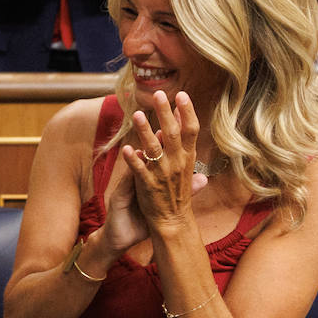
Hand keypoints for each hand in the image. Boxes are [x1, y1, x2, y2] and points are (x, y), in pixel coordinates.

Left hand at [118, 91, 208, 238]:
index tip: (182, 95)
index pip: (191, 131)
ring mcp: (162, 174)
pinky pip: (139, 170)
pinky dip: (133, 160)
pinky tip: (126, 149)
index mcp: (187, 158)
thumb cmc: (177, 194)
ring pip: (154, 149)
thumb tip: (186, 127)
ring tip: (138, 114)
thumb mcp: (186, 169)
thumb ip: (185, 147)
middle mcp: (177, 164)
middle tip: (159, 94)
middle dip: (166, 113)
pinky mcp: (148, 186)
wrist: (173, 223)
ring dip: (145, 131)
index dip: (187, 112)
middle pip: (173, 134)